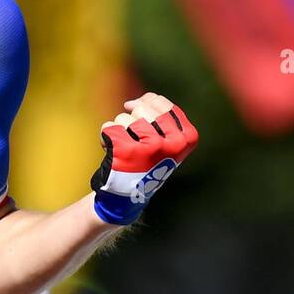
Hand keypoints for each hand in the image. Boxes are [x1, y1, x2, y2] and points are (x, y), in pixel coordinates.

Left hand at [90, 92, 198, 224]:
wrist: (128, 193)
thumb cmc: (145, 161)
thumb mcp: (165, 140)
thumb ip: (160, 116)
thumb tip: (142, 99)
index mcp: (187, 139)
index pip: (165, 106)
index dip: (148, 101)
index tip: (136, 107)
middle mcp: (172, 143)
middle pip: (143, 109)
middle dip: (131, 115)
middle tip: (128, 129)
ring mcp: (150, 147)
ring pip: (124, 118)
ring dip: (118, 129)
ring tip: (123, 146)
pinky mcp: (127, 151)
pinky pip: (109, 128)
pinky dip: (105, 136)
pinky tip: (111, 150)